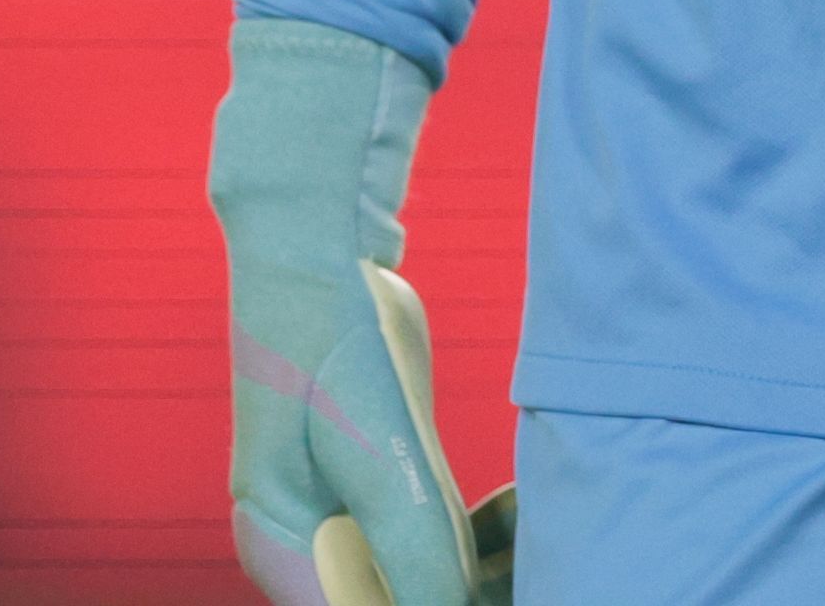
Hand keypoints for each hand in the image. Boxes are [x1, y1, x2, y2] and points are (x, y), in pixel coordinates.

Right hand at [211, 17, 517, 605]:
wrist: (318, 253)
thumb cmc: (330, 347)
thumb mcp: (379, 458)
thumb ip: (417, 550)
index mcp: (285, 556)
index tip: (496, 599)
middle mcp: (308, 549)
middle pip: (395, 604)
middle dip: (469, 596)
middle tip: (539, 578)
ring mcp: (344, 519)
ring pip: (426, 580)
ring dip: (487, 573)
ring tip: (538, 540)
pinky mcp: (383, 486)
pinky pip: (439, 538)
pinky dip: (483, 537)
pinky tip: (523, 512)